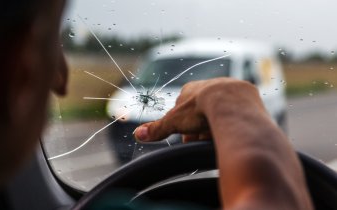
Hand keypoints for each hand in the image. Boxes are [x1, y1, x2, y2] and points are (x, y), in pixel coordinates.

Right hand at [134, 78, 261, 142]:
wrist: (232, 103)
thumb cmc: (201, 109)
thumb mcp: (174, 121)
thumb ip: (157, 128)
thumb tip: (138, 134)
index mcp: (191, 89)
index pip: (185, 110)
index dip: (185, 127)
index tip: (189, 139)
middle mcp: (210, 85)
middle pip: (203, 110)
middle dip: (202, 127)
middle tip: (204, 139)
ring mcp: (229, 88)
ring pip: (221, 110)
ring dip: (218, 123)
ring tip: (219, 136)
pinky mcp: (247, 94)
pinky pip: (238, 110)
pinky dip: (234, 120)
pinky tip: (233, 128)